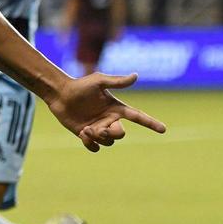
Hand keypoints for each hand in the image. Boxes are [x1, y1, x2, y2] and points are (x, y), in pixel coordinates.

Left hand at [46, 72, 166, 151]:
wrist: (59, 94)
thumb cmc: (79, 85)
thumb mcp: (99, 81)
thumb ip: (117, 82)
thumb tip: (136, 75)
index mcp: (116, 108)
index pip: (138, 116)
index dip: (150, 123)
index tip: (163, 129)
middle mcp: (109, 119)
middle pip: (121, 135)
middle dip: (113, 134)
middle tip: (100, 129)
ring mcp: (98, 128)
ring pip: (107, 142)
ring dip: (98, 137)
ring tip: (86, 128)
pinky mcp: (86, 135)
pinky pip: (94, 148)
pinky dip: (90, 144)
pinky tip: (83, 134)